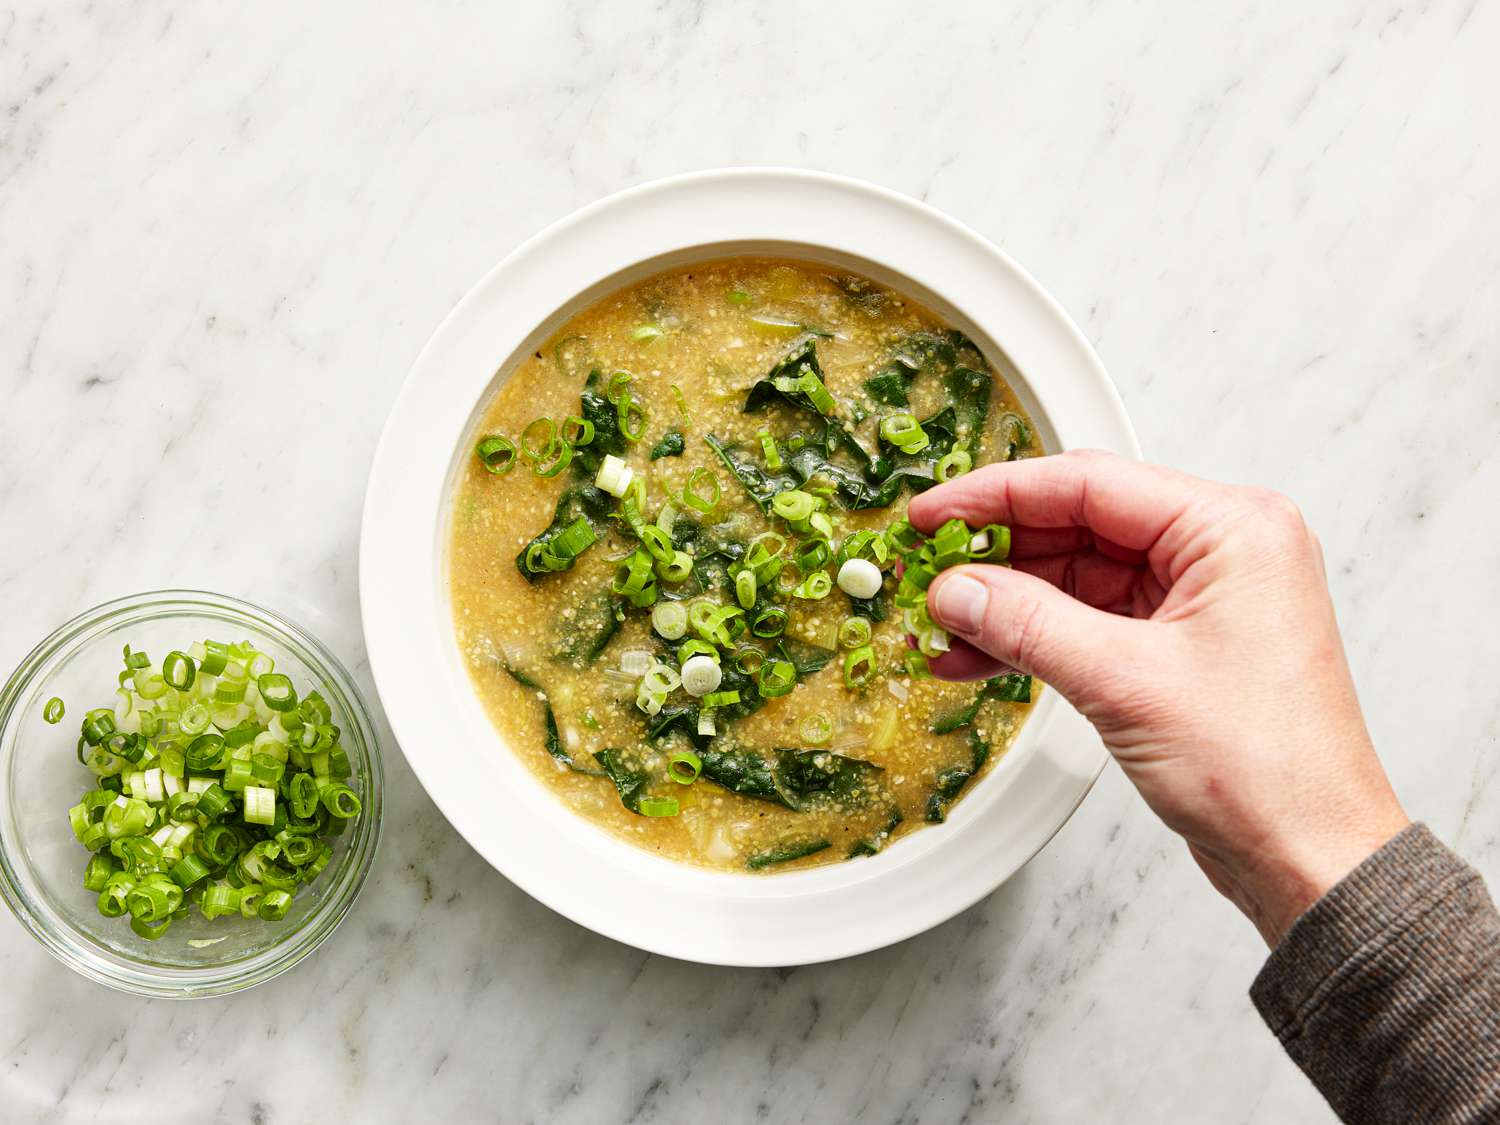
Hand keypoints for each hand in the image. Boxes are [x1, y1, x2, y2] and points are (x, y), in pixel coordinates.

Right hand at [908, 450, 1408, 945]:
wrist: (1310, 859)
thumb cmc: (1265, 770)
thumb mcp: (1125, 683)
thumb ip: (1027, 623)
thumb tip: (955, 589)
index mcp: (1232, 529)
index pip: (1088, 483)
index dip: (996, 494)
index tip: (932, 512)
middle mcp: (1221, 550)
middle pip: (1077, 523)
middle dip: (996, 553)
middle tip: (925, 568)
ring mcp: (1199, 599)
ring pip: (1075, 574)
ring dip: (1005, 601)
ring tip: (940, 624)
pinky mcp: (1179, 645)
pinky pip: (1087, 619)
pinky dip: (1031, 636)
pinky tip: (975, 654)